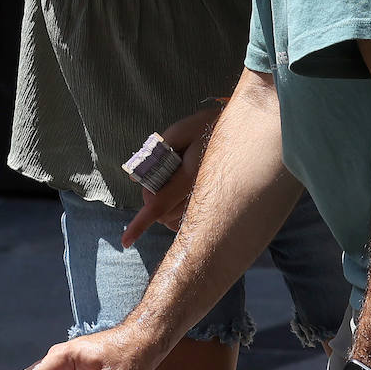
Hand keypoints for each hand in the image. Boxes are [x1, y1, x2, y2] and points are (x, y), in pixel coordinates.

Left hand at [122, 104, 221, 246]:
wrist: (244, 134)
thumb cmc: (209, 128)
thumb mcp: (181, 130)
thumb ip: (157, 151)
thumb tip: (136, 177)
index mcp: (190, 176)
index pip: (159, 205)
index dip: (140, 223)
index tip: (125, 241)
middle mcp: (201, 195)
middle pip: (162, 216)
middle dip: (152, 200)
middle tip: (158, 174)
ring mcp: (210, 205)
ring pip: (173, 221)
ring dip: (164, 206)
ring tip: (174, 178)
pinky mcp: (216, 209)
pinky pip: (187, 221)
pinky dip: (176, 211)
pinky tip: (181, 191)